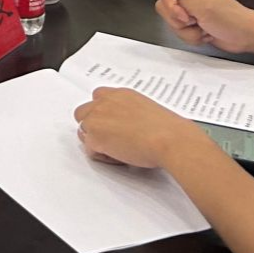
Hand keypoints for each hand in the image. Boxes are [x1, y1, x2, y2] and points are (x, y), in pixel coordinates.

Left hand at [74, 88, 200, 169]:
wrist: (169, 139)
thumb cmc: (168, 130)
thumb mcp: (147, 111)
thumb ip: (130, 113)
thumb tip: (131, 126)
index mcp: (121, 94)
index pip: (99, 97)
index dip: (103, 113)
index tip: (111, 124)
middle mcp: (106, 102)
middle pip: (83, 112)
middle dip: (94, 126)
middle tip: (111, 140)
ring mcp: (97, 118)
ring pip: (83, 130)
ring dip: (96, 140)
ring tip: (118, 150)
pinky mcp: (95, 137)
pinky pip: (89, 150)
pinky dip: (102, 156)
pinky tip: (120, 157)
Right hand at [155, 0, 253, 54]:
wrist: (245, 35)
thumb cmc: (231, 18)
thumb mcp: (204, 7)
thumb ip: (179, 4)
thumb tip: (169, 10)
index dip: (171, 7)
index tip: (186, 17)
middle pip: (164, 8)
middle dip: (180, 21)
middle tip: (197, 21)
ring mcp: (189, 9)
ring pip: (171, 22)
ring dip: (188, 31)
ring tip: (204, 28)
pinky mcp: (191, 23)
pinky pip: (179, 32)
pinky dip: (191, 37)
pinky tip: (205, 33)